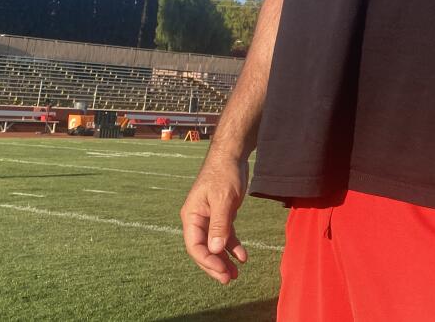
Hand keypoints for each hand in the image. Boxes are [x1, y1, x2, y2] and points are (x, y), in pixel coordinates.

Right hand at [180, 152, 251, 283]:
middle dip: (215, 265)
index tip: (222, 272)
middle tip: (228, 280)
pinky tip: (243, 257)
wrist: (232, 155)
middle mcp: (197, 219)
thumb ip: (219, 225)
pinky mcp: (222, 215)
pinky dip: (233, 246)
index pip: (195, 246)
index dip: (207, 261)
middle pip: (203, 249)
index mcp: (192, 216)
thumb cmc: (224, 174)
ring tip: (235, 275)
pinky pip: (225, 235)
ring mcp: (209, 218)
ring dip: (224, 260)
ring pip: (215, 245)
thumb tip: (214, 250)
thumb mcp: (223, 199)